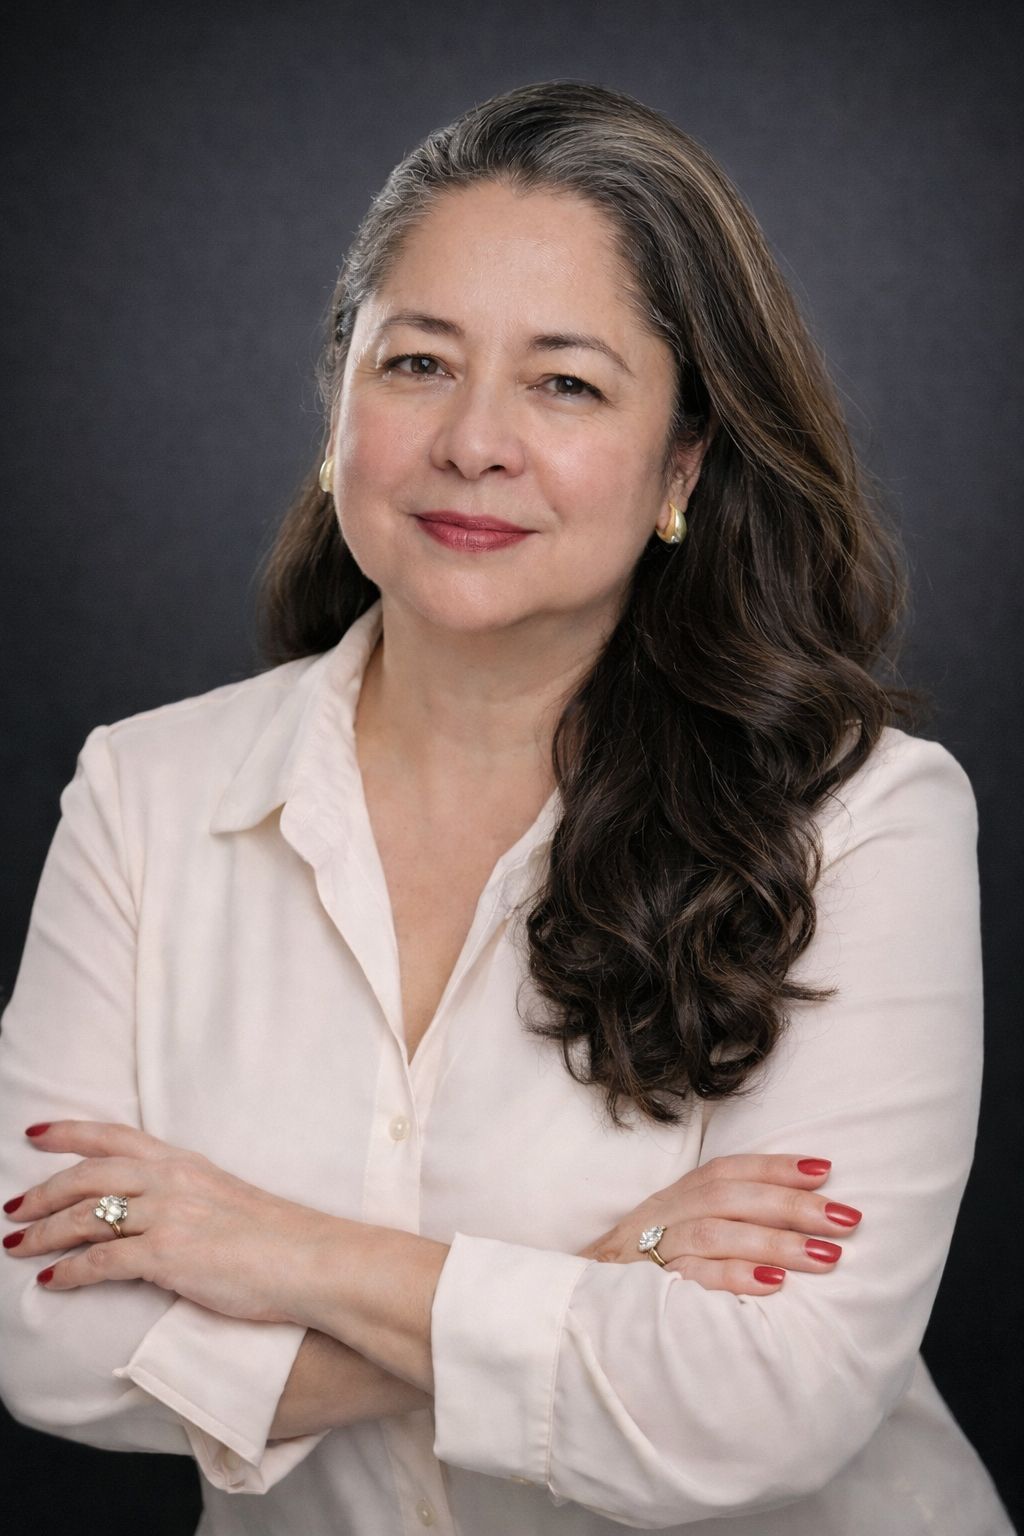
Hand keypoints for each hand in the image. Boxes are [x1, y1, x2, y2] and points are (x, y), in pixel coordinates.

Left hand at [2, 1120, 338, 1323]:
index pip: (116, 1136)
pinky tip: (52, 1282)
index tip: (36, 1133)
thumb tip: (154, 1215)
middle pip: (88, 1174)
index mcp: (185, 1163)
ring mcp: (168, 1216)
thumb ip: (187, 1198)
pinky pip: (102, 1261)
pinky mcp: (168, 1255)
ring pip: (85, 1216)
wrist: (311, 1259)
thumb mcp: (226, 1199)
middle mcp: (172, 1180)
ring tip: (17, 1247)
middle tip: (13, 1207)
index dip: (71, 1132)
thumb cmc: (279, 1238)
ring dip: (43, 1233)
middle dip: (42, 1191)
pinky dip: (70, 1272)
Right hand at [576, 1154, 860, 1293]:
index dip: (774, 1166)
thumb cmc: (634, 1277)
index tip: (825, 1169)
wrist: (569, 1313)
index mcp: (670, 1200)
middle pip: (728, 1197)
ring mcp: (647, 1253)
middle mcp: (658, 1217)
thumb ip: (716, 1221)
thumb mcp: (669, 1236)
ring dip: (775, 1241)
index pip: (726, 1171)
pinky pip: (690, 1280)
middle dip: (791, 1204)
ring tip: (827, 1256)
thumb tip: (791, 1219)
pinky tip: (775, 1286)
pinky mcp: (641, 1293)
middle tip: (845, 1218)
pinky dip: (734, 1279)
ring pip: (715, 1233)